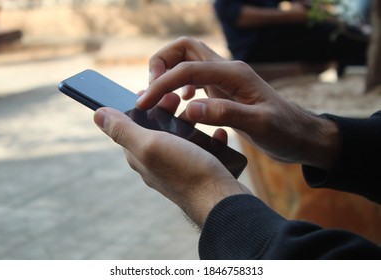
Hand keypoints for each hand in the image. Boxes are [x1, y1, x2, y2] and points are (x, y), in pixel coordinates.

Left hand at [93, 92, 250, 227]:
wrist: (221, 200)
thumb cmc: (186, 171)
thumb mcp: (150, 145)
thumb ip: (123, 130)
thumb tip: (97, 115)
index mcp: (140, 156)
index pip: (130, 125)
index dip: (139, 105)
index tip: (153, 90)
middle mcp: (156, 162)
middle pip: (156, 129)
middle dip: (165, 110)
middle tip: (178, 98)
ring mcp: (178, 167)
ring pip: (180, 137)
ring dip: (188, 121)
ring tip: (197, 112)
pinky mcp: (199, 170)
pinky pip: (201, 149)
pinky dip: (208, 139)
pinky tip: (216, 134)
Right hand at [137, 37, 338, 169]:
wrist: (301, 136)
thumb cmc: (285, 131)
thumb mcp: (260, 124)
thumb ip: (226, 113)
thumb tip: (189, 108)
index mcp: (234, 74)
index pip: (187, 68)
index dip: (161, 83)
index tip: (144, 103)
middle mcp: (227, 71)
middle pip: (185, 48)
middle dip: (161, 63)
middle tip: (152, 90)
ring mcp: (225, 80)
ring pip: (188, 62)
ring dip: (169, 73)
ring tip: (161, 98)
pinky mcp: (224, 92)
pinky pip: (195, 79)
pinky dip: (181, 86)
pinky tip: (183, 104)